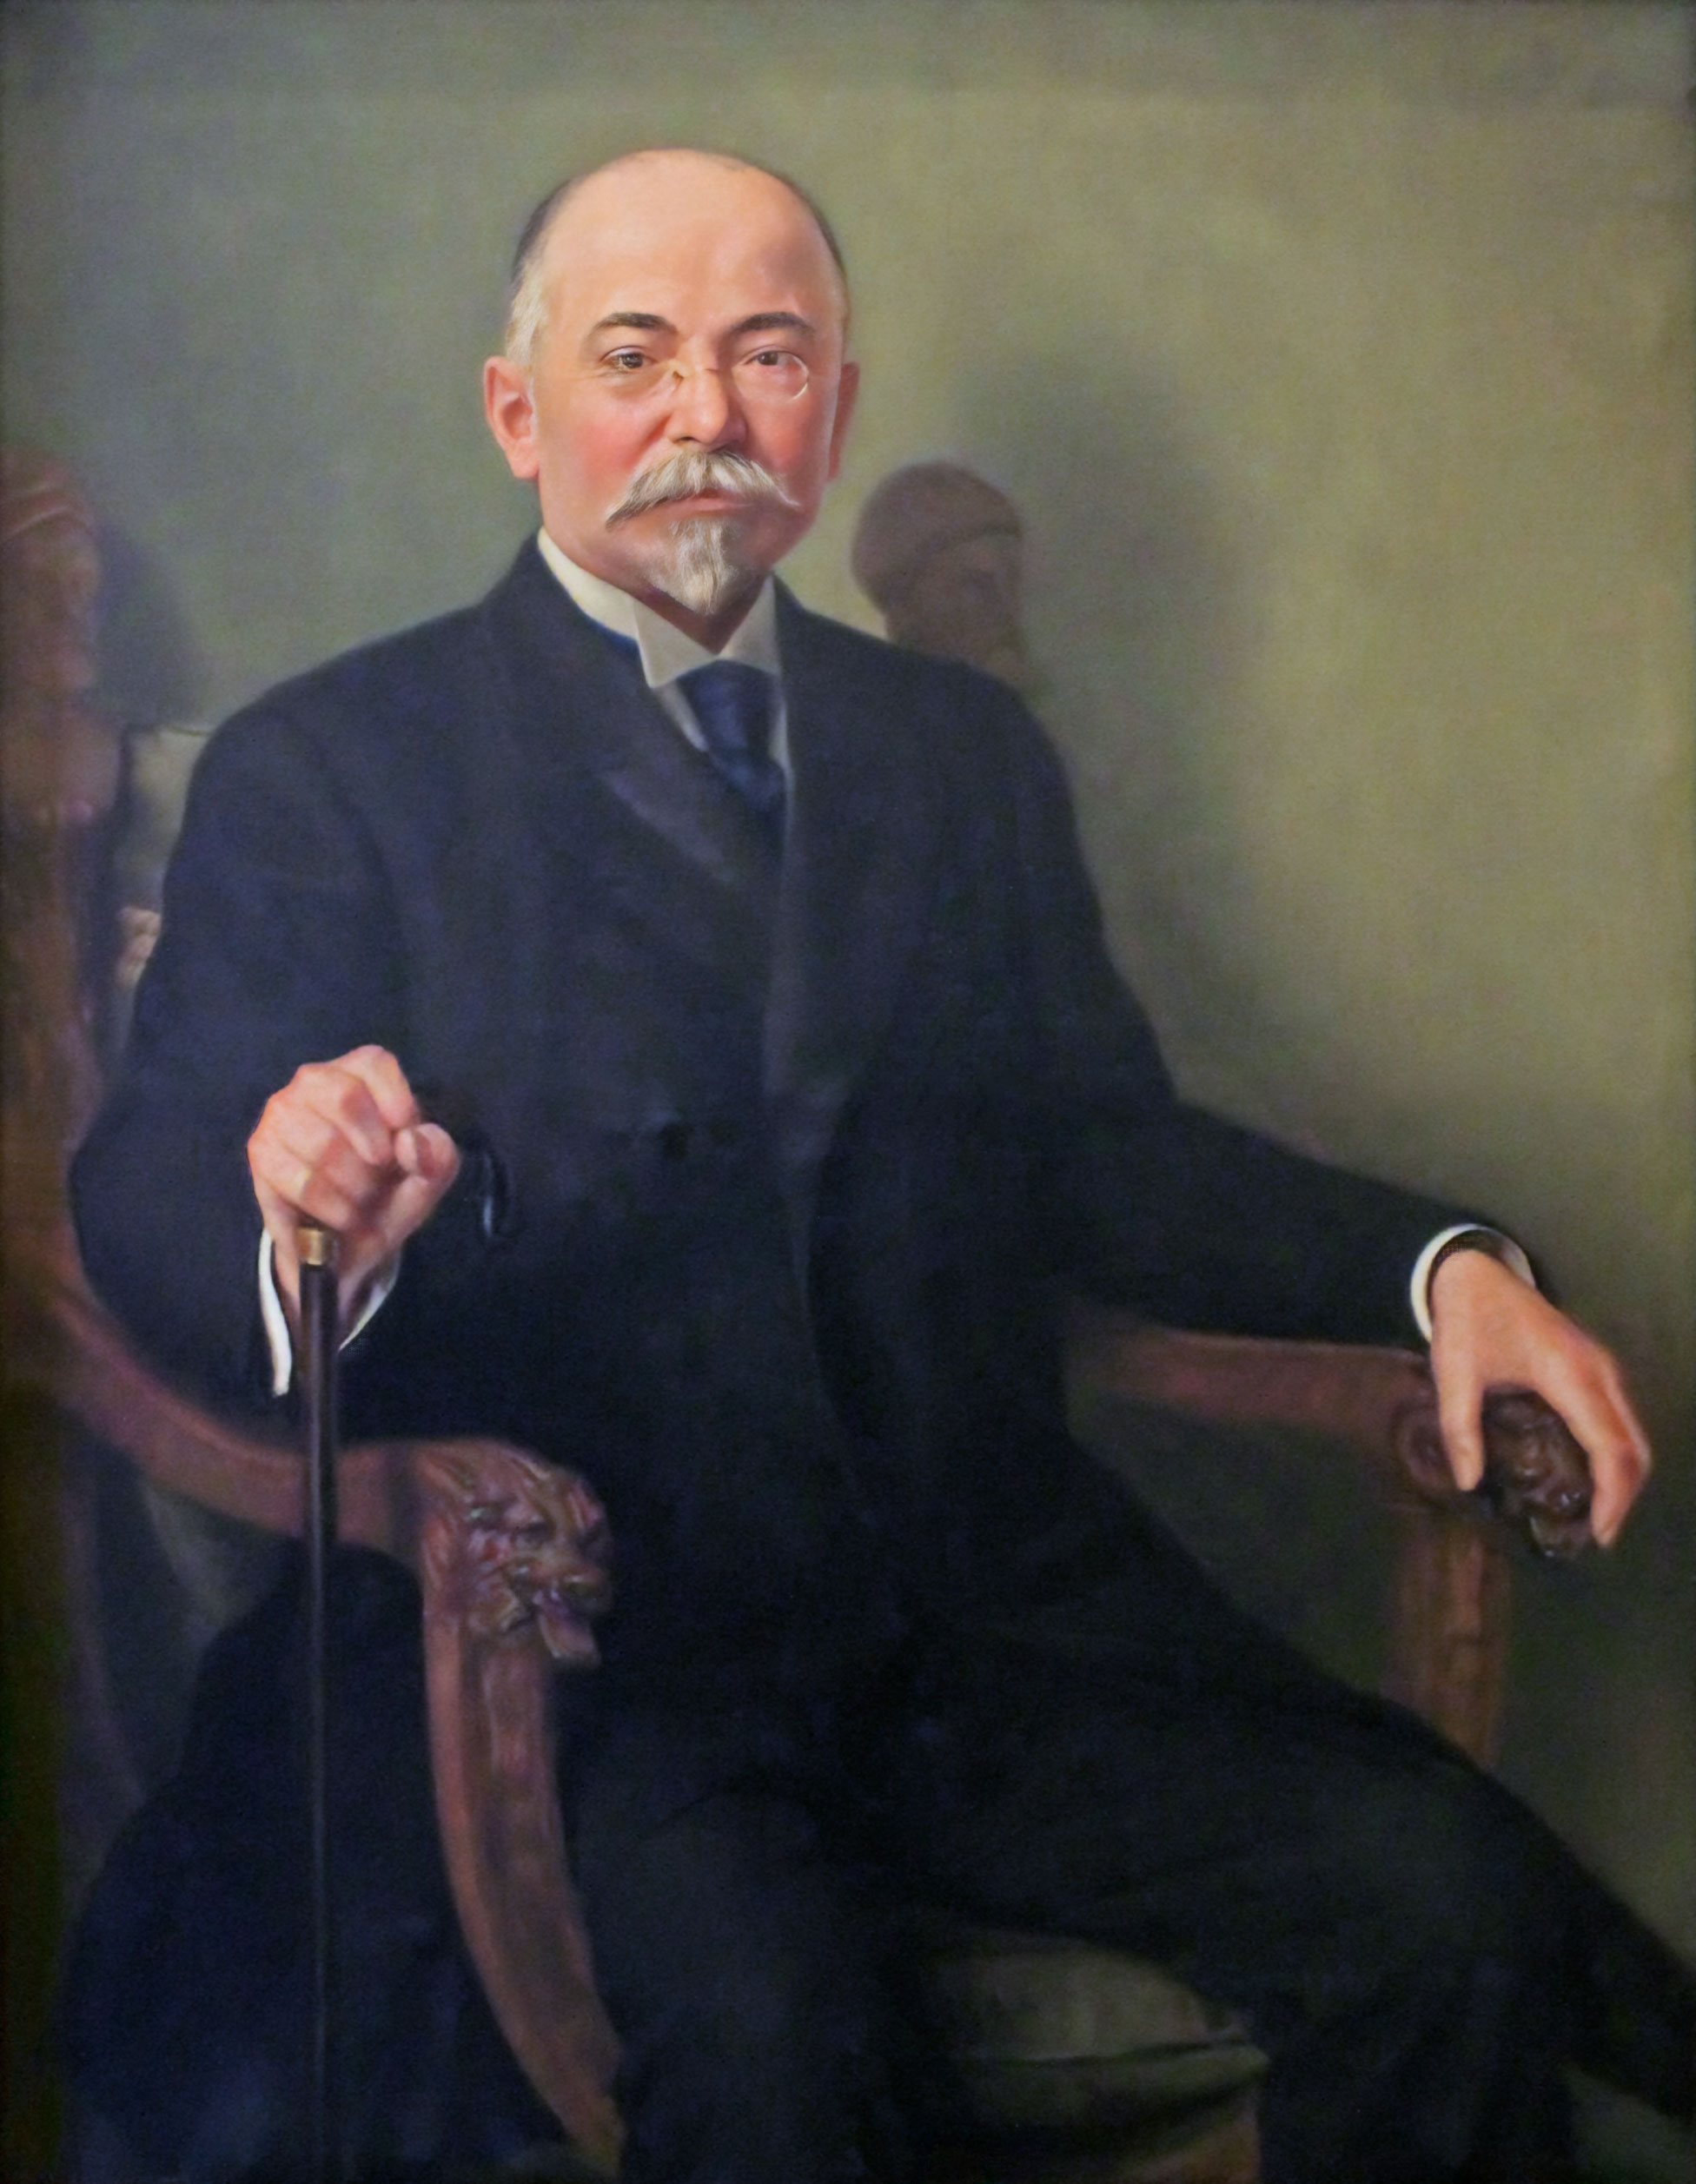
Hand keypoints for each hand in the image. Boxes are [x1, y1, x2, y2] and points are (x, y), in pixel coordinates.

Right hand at [247, 1044, 459, 1337]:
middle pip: (344, 1096)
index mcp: (361, 1073)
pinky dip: (331, 1208)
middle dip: (373, 1152)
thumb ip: (436, 1154)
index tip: (404, 1147)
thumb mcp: (430, 1176)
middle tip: (379, 1175)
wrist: (347, 1241)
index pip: (374, 1063)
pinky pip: (300, 1180)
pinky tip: (339, 1215)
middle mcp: (314, 1081)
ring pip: (321, 1144)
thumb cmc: (390, 1190)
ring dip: (354, 1188)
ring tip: (359, 1200)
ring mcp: (281, 1113)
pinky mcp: (261, 1151)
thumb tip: (410, 1141)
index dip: (395, 1103)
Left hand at [1428, 1248, 1649, 1546]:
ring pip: (1633, 1435)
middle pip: (1635, 1448)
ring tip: (1592, 1516)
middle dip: (1624, 1497)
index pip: (1611, 1447)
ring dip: (1622, 1478)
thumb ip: (1459, 1428)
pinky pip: (1619, 1421)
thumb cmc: (1466, 1319)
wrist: (1476, 1272)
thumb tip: (1468, 1484)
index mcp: (1571, 1375)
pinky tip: (1587, 1478)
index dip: (1613, 1496)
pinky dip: (1615, 1455)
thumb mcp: (1453, 1372)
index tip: (1600, 1535)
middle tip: (1595, 1536)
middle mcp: (1600, 1373)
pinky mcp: (1596, 1370)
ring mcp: (1603, 1369)